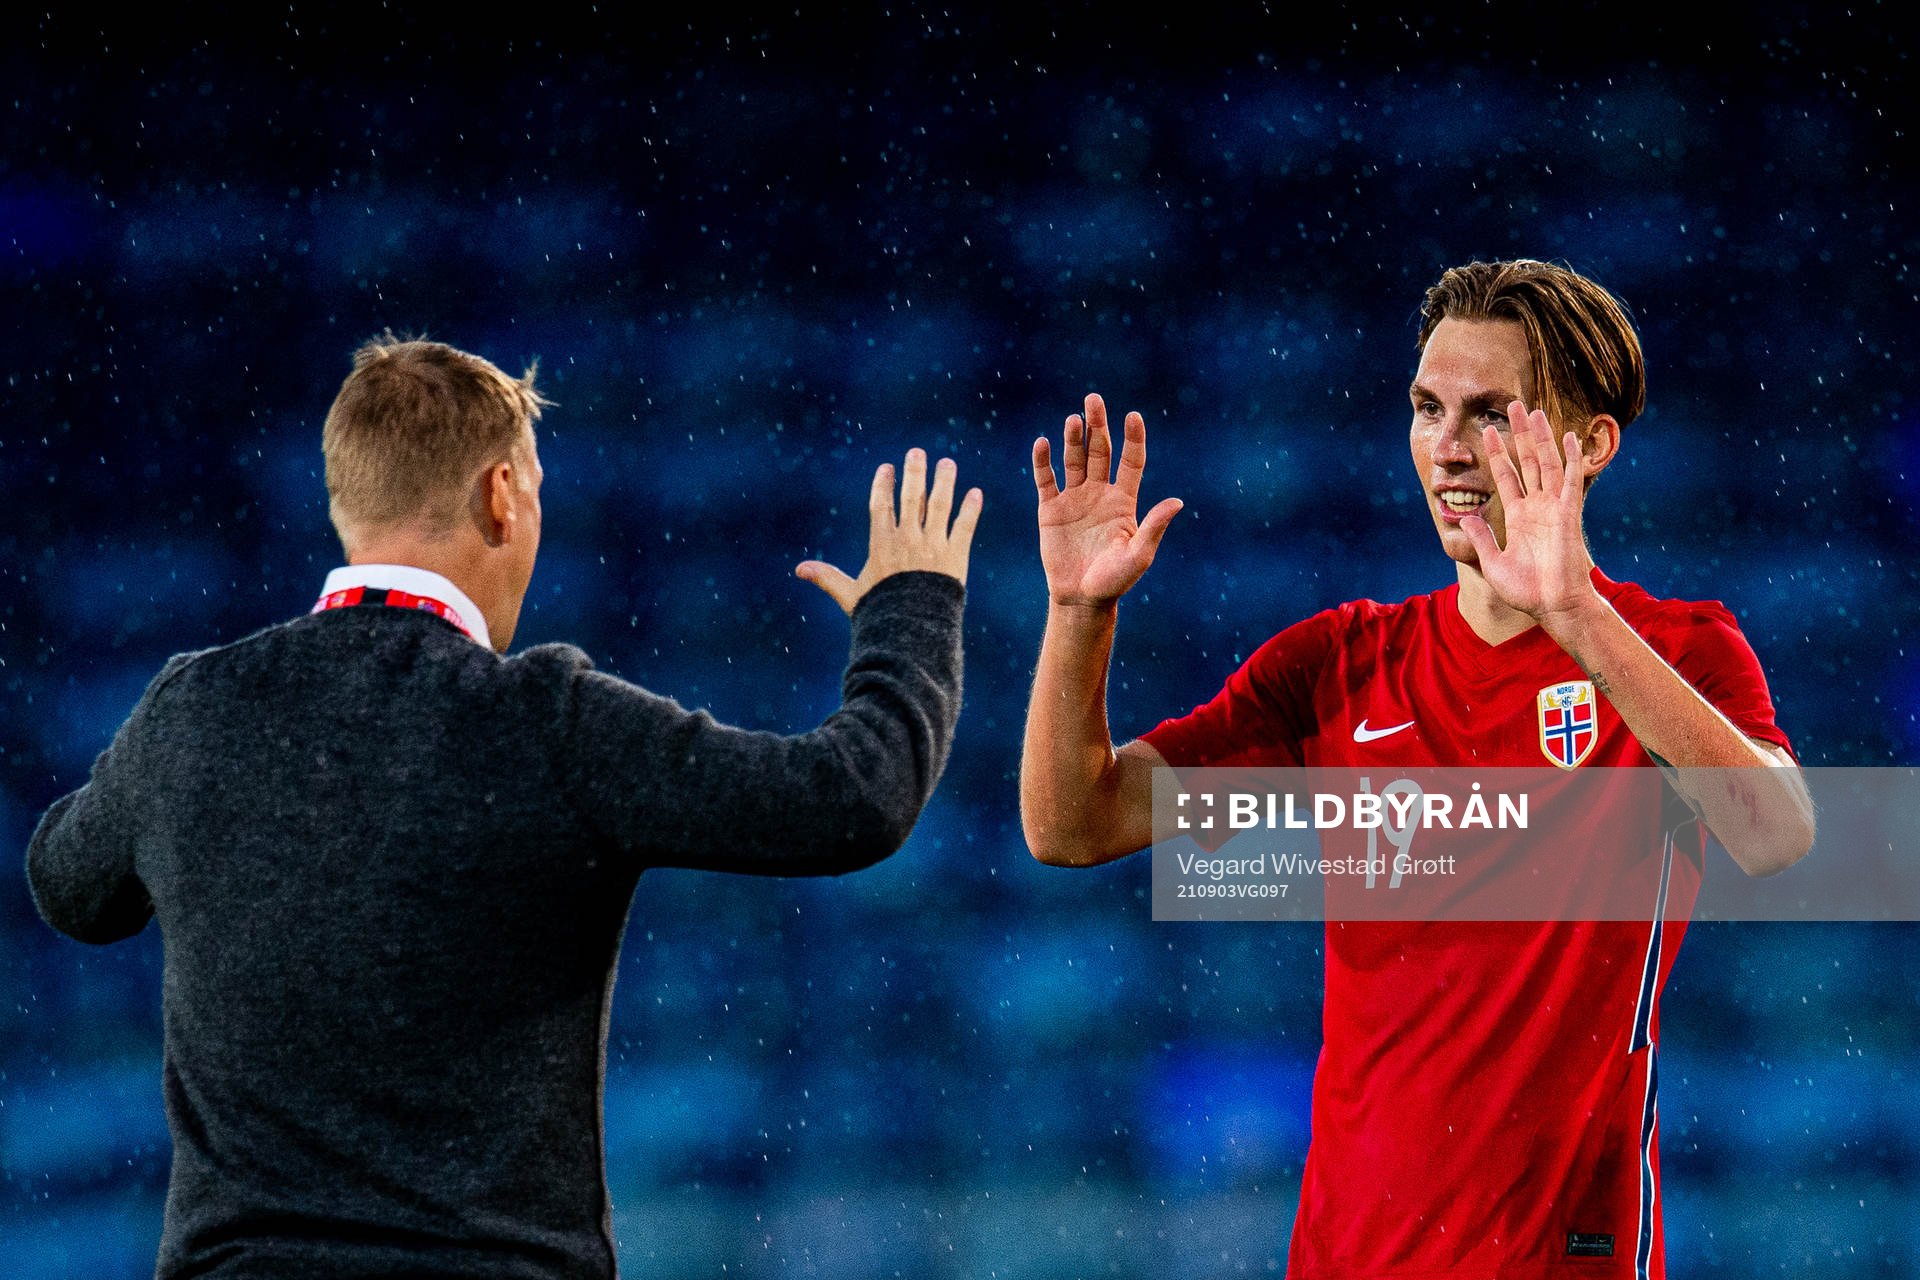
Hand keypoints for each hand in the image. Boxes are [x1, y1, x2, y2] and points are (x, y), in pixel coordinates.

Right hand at [795, 448, 983, 613]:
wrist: (912, 632)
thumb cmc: (880, 614)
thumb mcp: (851, 594)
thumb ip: (828, 578)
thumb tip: (799, 570)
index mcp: (882, 544)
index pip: (881, 504)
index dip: (884, 484)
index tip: (887, 468)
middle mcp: (908, 540)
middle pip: (912, 497)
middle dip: (914, 472)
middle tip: (917, 453)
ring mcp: (933, 546)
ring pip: (940, 505)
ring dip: (944, 481)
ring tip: (947, 463)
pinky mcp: (956, 557)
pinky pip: (964, 527)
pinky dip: (970, 509)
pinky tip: (976, 493)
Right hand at [1033, 393, 1182, 607]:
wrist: (1081, 598)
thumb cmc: (1115, 580)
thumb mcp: (1139, 555)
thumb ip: (1154, 526)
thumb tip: (1177, 502)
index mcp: (1123, 501)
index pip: (1130, 461)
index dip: (1132, 438)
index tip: (1132, 416)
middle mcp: (1099, 494)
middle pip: (1099, 451)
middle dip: (1097, 426)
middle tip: (1093, 400)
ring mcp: (1074, 500)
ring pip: (1073, 460)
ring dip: (1072, 439)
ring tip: (1073, 419)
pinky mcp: (1051, 510)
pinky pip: (1046, 480)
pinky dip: (1043, 462)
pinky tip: (1042, 443)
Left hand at [1461, 400, 1599, 623]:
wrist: (1553, 606)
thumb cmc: (1526, 591)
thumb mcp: (1493, 562)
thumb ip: (1481, 538)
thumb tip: (1465, 516)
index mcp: (1518, 517)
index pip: (1506, 475)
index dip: (1496, 453)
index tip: (1487, 430)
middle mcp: (1536, 507)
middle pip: (1527, 460)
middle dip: (1520, 433)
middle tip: (1514, 405)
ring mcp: (1554, 508)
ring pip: (1546, 463)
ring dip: (1541, 437)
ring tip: (1533, 411)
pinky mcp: (1569, 514)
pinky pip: (1571, 481)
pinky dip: (1570, 458)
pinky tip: (1567, 436)